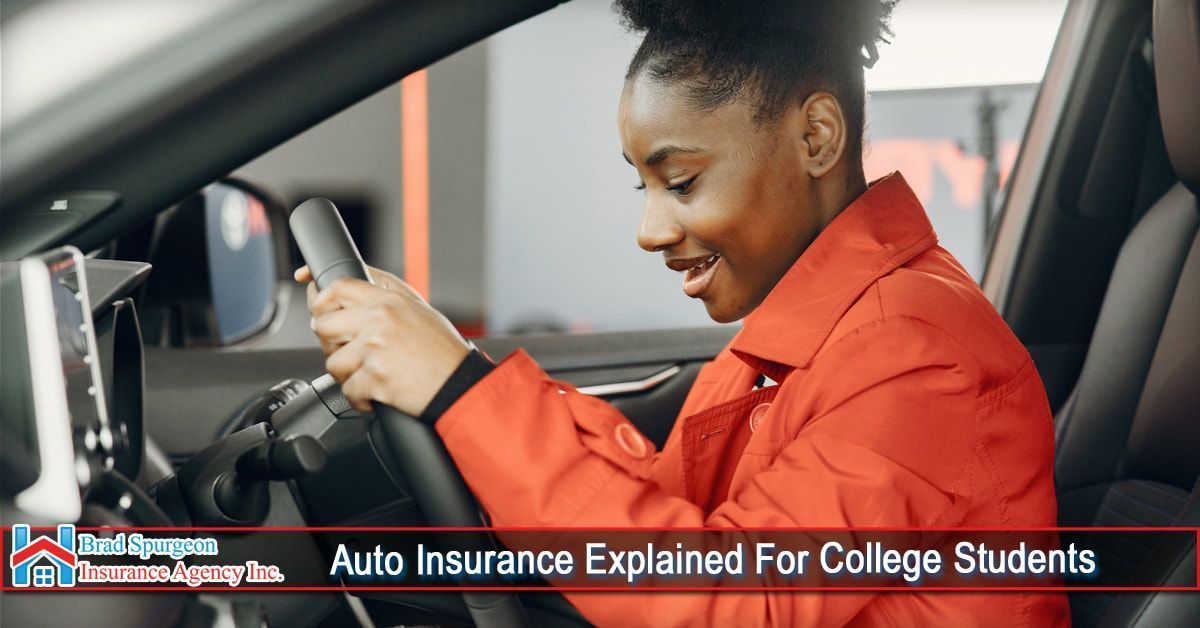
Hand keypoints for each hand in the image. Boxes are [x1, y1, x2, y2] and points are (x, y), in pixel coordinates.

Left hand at [295, 265, 471, 414]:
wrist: (460, 385)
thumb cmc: (443, 352)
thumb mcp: (418, 311)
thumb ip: (384, 299)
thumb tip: (347, 294)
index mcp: (390, 301)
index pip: (338, 286)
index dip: (320, 297)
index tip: (317, 306)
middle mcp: (380, 320)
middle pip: (323, 324)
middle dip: (331, 343)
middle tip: (350, 353)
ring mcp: (376, 348)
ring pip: (332, 362)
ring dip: (347, 375)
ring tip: (370, 375)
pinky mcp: (375, 377)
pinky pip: (348, 390)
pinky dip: (360, 398)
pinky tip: (378, 392)